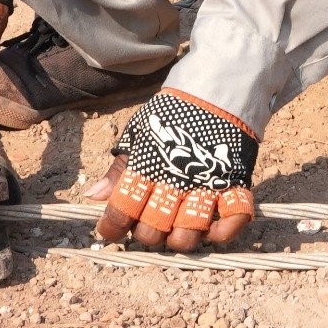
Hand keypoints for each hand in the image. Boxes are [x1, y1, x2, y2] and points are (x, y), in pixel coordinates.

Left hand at [94, 91, 257, 252]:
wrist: (214, 89)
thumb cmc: (170, 116)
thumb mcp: (138, 136)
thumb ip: (118, 170)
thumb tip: (93, 196)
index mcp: (146, 166)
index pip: (121, 211)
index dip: (112, 227)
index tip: (110, 229)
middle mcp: (174, 180)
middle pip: (153, 231)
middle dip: (146, 234)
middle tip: (148, 223)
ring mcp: (205, 184)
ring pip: (188, 234)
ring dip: (179, 239)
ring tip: (176, 228)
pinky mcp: (234, 183)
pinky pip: (233, 219)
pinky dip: (222, 232)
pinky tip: (211, 229)